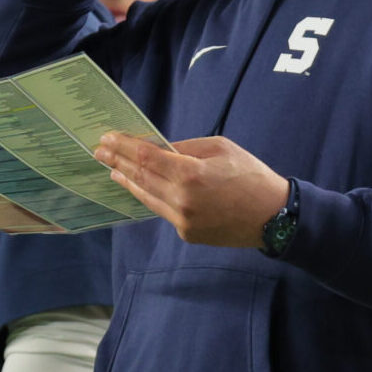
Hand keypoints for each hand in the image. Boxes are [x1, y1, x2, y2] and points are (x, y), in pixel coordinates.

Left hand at [95, 132, 288, 248]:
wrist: (272, 217)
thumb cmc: (251, 176)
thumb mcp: (220, 148)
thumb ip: (186, 148)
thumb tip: (158, 148)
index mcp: (190, 174)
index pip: (145, 157)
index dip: (123, 146)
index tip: (107, 138)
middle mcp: (180, 200)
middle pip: (140, 178)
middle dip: (117, 162)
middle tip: (99, 151)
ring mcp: (182, 220)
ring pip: (146, 198)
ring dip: (128, 182)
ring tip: (113, 170)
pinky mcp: (186, 233)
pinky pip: (163, 211)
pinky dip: (150, 197)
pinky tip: (142, 188)